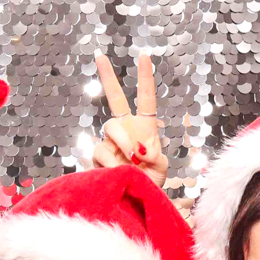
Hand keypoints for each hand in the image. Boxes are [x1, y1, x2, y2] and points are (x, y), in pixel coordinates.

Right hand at [91, 52, 167, 187]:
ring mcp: (110, 142)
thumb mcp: (161, 168)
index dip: (145, 78)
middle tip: (100, 56)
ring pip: (110, 127)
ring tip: (132, 161)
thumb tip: (138, 149)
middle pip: (115, 99)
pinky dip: (112, 162)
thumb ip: (154, 155)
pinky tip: (119, 171)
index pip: (146, 99)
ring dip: (123, 142)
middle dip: (108, 77)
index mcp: (145, 128)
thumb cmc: (150, 182)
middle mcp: (126, 130)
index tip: (144, 57)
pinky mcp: (98, 156)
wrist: (134, 202)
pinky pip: (101, 151)